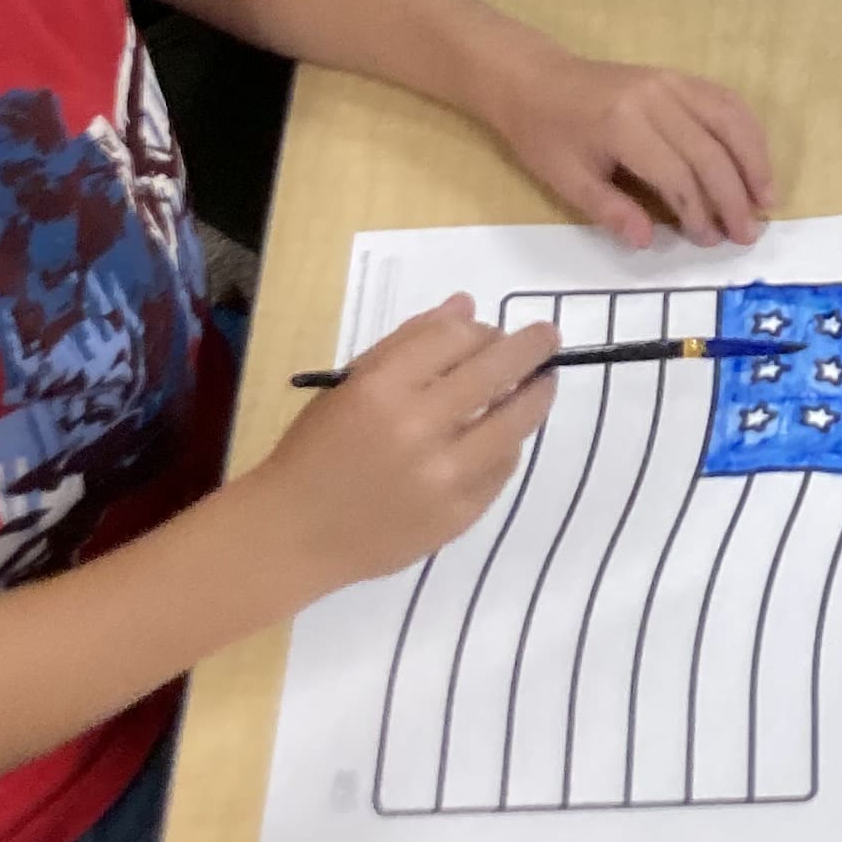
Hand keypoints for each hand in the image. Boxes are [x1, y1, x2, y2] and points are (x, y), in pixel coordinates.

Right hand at [273, 296, 557, 585]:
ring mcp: (443, 476)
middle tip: (548, 337)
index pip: (455, 338)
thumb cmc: (314, 452)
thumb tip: (467, 307)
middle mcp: (418, 428)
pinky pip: (502, 469)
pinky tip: (506, 435)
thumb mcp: (348, 386)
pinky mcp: (458, 515)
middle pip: (495, 371)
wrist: (294, 534)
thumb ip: (409, 344)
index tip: (492, 330)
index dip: (481, 329)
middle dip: (530, 347)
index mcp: (381, 388)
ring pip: (513, 422)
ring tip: (543, 382)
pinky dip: (508, 446)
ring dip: (535, 395)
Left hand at [486, 43, 772, 248]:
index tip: (708, 240)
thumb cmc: (546, 134)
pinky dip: (747, 130)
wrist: (535, 79)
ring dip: (754, 161)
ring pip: (729, 120)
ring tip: (767, 199)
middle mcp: (654, 98)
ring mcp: (670, 81)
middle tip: (747, 233)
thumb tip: (648, 241)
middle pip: (710, 150)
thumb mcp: (565, 180)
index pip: (677, 174)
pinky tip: (756, 160)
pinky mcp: (677, 76)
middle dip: (733, 196)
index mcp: (623, 125)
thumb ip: (609, 211)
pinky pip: (725, 99)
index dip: (698, 211)